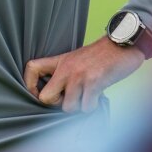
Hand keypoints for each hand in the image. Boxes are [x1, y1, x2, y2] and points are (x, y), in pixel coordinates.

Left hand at [24, 36, 143, 112]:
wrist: (123, 44)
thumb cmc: (101, 56)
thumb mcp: (76, 59)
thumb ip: (64, 73)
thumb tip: (58, 94)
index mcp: (59, 61)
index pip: (31, 68)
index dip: (29, 84)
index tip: (38, 92)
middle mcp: (66, 69)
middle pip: (45, 98)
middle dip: (57, 104)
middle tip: (69, 98)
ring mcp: (79, 76)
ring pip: (68, 107)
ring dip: (78, 107)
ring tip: (87, 96)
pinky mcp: (95, 82)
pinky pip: (86, 107)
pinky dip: (92, 107)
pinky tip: (97, 97)